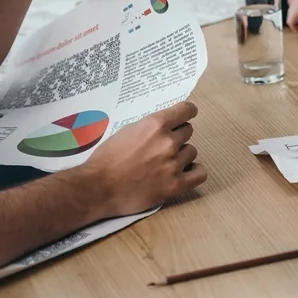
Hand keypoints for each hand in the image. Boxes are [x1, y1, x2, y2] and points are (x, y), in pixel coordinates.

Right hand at [84, 101, 205, 216]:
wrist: (97, 187)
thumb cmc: (107, 159)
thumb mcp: (127, 131)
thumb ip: (150, 127)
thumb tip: (166, 125)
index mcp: (156, 125)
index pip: (186, 110)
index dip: (187, 112)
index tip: (186, 115)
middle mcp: (168, 142)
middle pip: (188, 131)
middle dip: (177, 136)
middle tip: (163, 146)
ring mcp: (173, 164)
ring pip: (191, 151)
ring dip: (181, 155)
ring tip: (165, 162)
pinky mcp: (175, 185)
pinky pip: (199, 174)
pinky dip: (194, 172)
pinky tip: (185, 172)